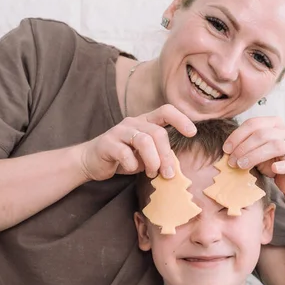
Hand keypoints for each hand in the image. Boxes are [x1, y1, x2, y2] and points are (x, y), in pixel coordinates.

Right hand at [77, 105, 196, 181]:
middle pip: (157, 133)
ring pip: (144, 141)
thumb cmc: (123, 157)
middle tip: (168, 174)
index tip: (192, 133)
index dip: (181, 119)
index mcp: (145, 122)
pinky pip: (125, 153)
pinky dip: (132, 165)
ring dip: (152, 161)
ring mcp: (119, 131)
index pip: (166, 111)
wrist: (91, 161)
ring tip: (152, 173)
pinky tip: (131, 170)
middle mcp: (133, 122)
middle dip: (166, 155)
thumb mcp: (145, 155)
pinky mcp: (107, 143)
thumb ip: (159, 154)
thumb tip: (175, 167)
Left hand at [223, 116, 284, 197]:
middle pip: (261, 134)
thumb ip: (246, 146)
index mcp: (274, 124)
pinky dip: (280, 166)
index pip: (253, 123)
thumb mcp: (257, 152)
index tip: (226, 149)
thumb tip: (227, 150)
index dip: (237, 135)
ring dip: (254, 156)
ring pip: (274, 146)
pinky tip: (272, 170)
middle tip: (231, 161)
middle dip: (242, 148)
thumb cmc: (273, 163)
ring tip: (241, 166)